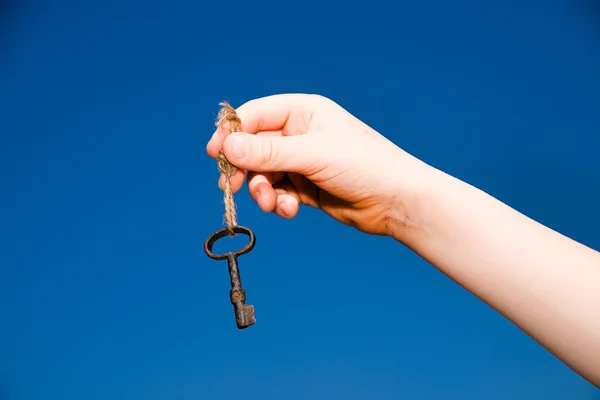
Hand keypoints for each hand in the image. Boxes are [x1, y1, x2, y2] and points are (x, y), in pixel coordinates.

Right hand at [206, 93, 427, 236]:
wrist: (396, 200)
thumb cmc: (365, 165)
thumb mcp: (314, 154)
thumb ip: (270, 152)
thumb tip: (229, 146)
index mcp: (303, 112)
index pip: (256, 115)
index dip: (233, 133)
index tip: (216, 153)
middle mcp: (300, 134)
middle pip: (255, 148)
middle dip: (245, 168)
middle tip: (232, 185)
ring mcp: (302, 162)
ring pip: (264, 174)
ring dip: (262, 190)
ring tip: (271, 203)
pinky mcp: (305, 187)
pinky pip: (278, 192)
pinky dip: (278, 202)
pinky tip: (289, 210)